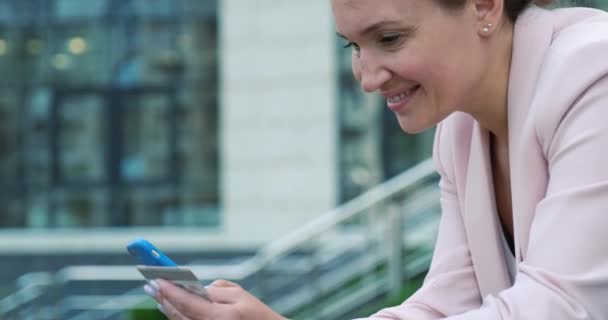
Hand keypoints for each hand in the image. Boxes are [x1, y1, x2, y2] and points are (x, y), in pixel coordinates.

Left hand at [144, 279, 286, 319]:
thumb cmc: (257, 315)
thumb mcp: (240, 295)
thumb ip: (217, 290)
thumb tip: (197, 288)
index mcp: (219, 317)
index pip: (186, 302)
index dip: (169, 290)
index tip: (155, 279)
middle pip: (178, 313)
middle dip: (162, 298)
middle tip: (150, 284)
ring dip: (166, 308)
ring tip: (157, 294)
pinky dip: (175, 317)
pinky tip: (169, 309)